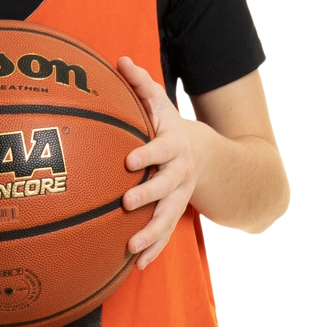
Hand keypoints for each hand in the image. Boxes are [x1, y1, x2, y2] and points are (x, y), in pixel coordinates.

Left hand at [117, 56, 205, 267]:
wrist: (208, 156)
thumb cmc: (170, 128)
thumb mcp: (161, 104)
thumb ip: (141, 85)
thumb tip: (119, 60)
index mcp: (173, 145)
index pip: (161, 148)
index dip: (147, 153)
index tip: (129, 159)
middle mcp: (179, 173)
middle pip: (166, 186)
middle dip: (148, 194)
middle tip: (127, 202)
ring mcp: (180, 196)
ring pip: (168, 217)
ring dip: (151, 233)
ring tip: (131, 247)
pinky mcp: (176, 214)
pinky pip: (166, 235)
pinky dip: (154, 250)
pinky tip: (137, 266)